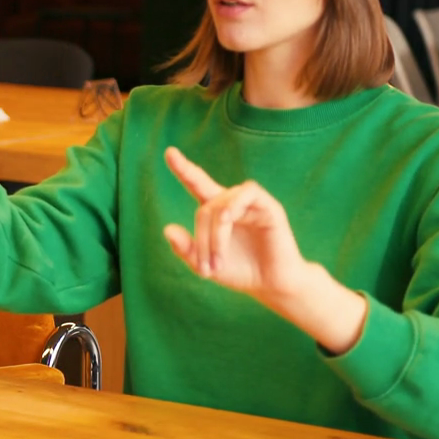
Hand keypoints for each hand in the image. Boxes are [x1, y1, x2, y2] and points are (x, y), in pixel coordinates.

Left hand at [161, 147, 367, 351]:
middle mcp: (234, 203)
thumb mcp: (206, 265)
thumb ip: (187, 249)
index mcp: (218, 212)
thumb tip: (167, 229)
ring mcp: (251, 203)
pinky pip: (246, 194)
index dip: (184, 169)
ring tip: (217, 262)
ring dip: (215, 234)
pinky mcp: (269, 206)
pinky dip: (233, 209)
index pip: (198, 184)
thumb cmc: (240, 272)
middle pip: (206, 207)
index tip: (169, 152)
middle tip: (206, 270)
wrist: (271, 286)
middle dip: (201, 239)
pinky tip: (229, 224)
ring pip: (222, 205)